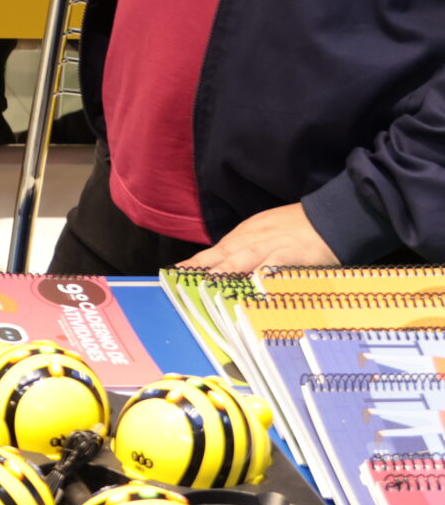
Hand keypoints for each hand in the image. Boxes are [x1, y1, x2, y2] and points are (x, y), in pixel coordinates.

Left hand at [176, 205, 337, 273]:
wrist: (331, 216)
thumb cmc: (297, 227)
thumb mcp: (263, 234)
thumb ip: (242, 253)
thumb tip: (220, 271)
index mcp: (243, 237)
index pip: (212, 254)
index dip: (193, 266)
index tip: (173, 278)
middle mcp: (252, 241)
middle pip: (223, 257)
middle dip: (203, 272)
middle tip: (185, 286)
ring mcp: (272, 248)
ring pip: (244, 260)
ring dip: (226, 273)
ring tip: (209, 286)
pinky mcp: (294, 255)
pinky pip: (276, 267)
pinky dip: (263, 276)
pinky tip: (252, 288)